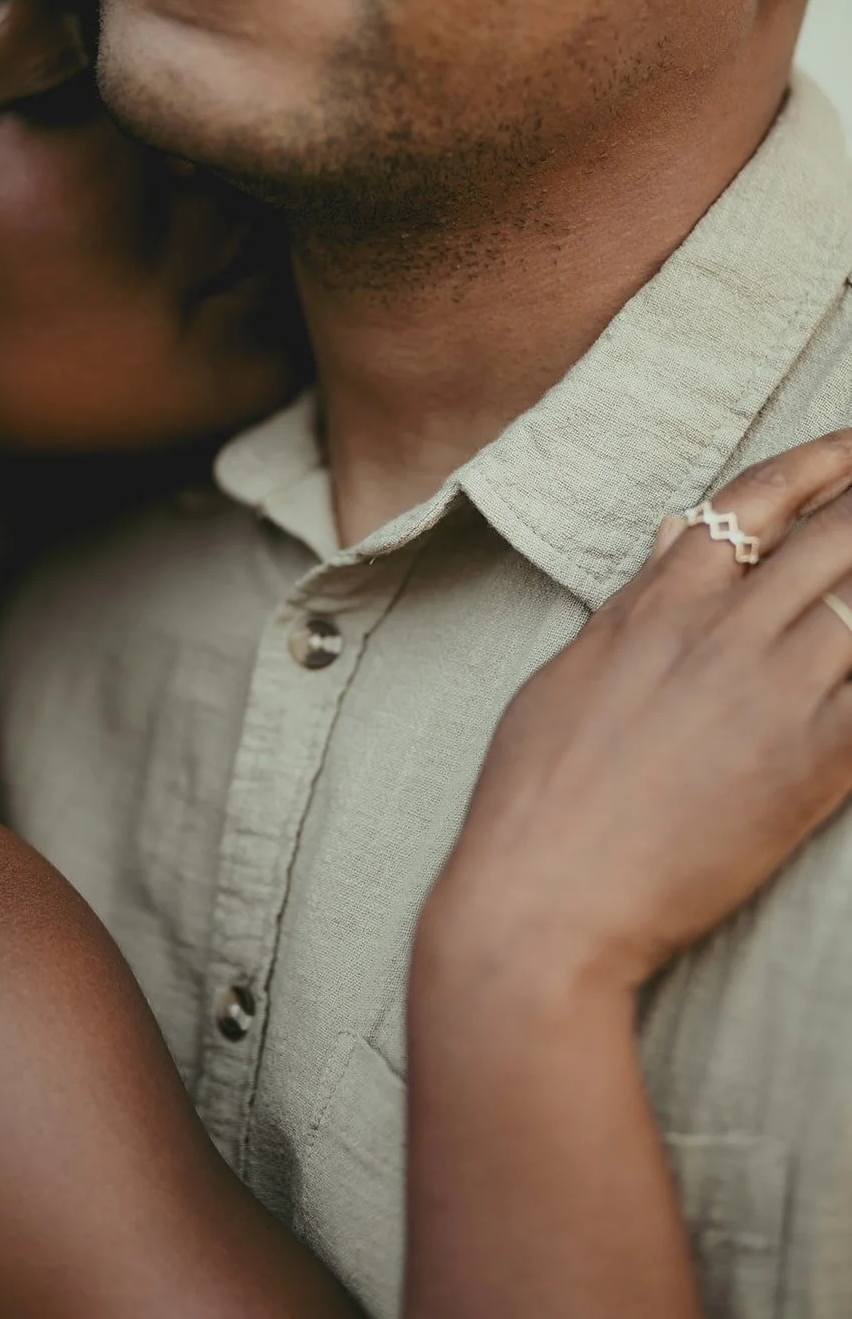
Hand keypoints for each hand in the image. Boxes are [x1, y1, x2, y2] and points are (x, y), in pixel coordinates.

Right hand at [434, 431, 851, 993]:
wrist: (548, 897)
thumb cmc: (537, 790)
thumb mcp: (572, 672)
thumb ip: (635, 599)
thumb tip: (673, 533)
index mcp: (661, 600)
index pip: (759, 498)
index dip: (822, 461)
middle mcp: (726, 629)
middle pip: (837, 536)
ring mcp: (778, 691)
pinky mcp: (817, 762)